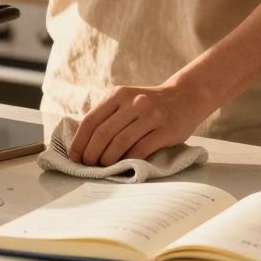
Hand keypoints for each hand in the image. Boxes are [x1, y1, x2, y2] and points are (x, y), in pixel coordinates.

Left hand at [67, 80, 215, 165]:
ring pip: (120, 142)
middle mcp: (133, 102)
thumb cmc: (149, 104)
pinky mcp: (166, 129)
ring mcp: (151, 115)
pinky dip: (128, 159)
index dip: (79, 141)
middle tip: (88, 165)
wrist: (185, 97)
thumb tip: (82, 142)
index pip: (90, 120)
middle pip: (103, 133)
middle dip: (91, 153)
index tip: (74, 156)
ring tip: (104, 166)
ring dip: (108, 159)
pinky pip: (141, 149)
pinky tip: (124, 165)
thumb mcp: (126, 100)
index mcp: (118, 94)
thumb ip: (108, 114)